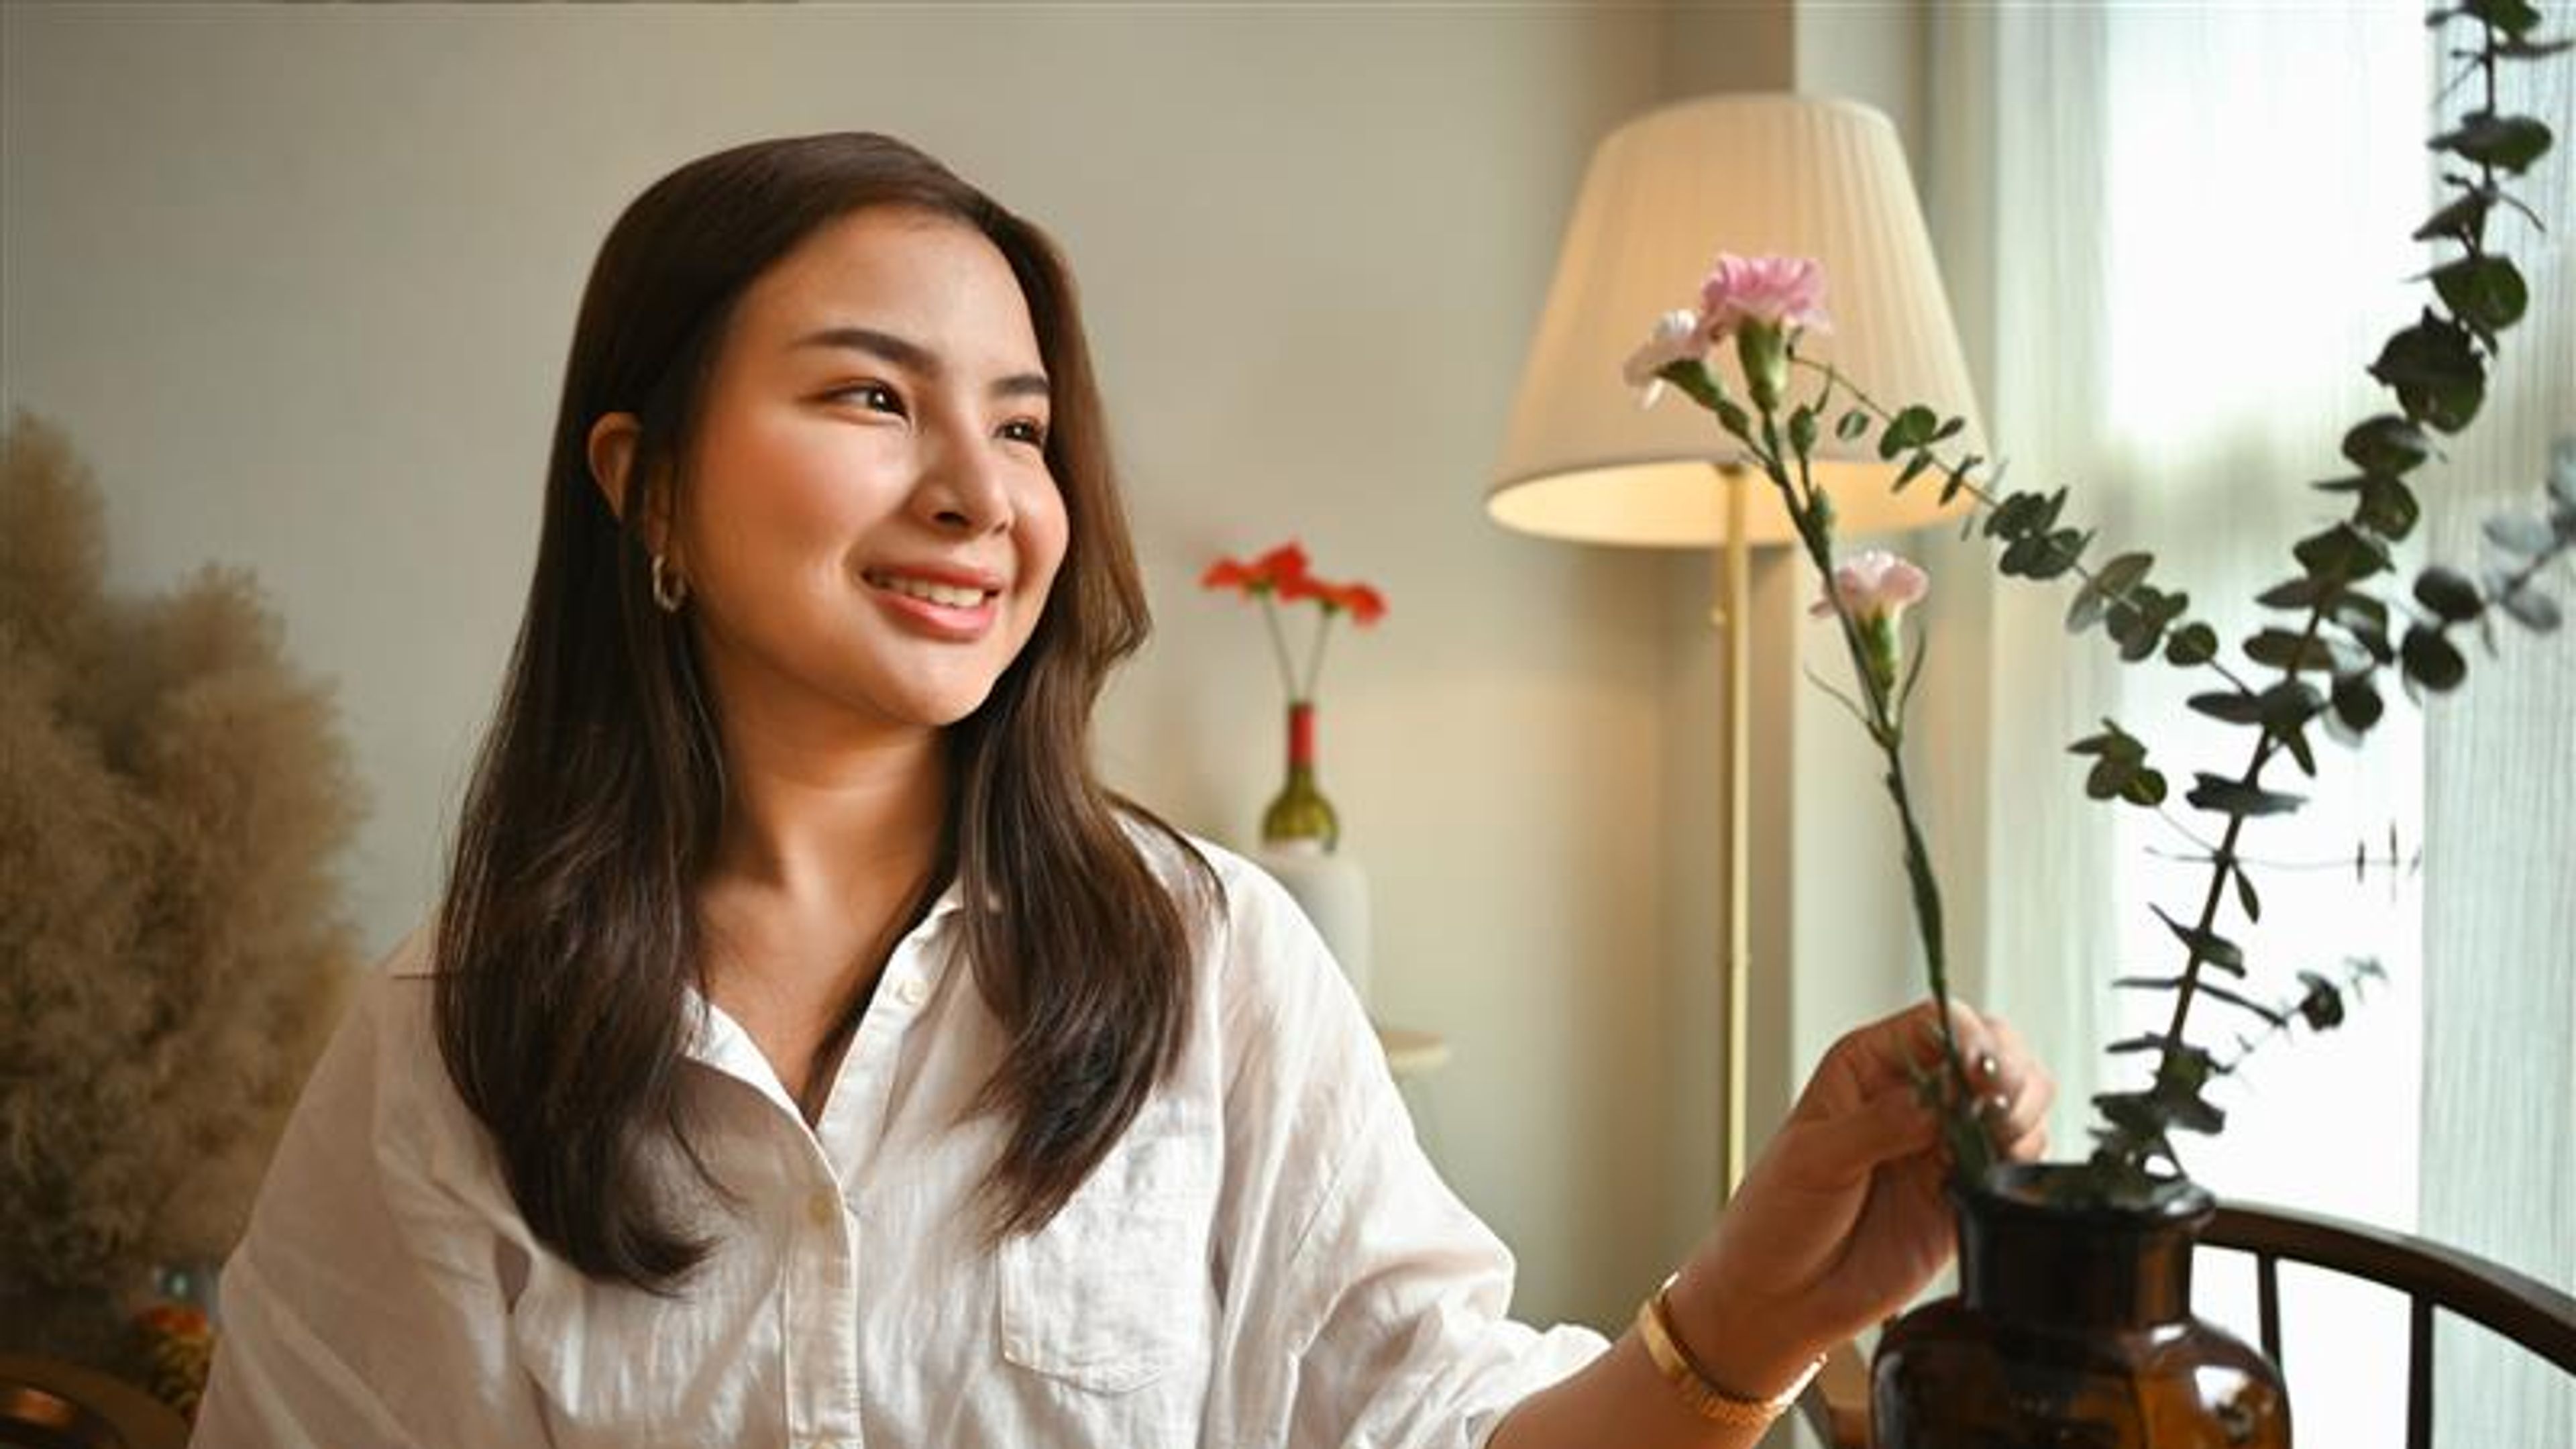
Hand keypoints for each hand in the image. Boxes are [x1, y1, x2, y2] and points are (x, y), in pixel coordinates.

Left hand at [1663, 1000, 2053, 1396]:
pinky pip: (2017, 1162)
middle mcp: (1913, 1097)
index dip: (1970, 1036)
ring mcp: (1943, 1144)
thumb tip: (1939, 1102)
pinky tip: (1992, 1177)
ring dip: (2022, 1112)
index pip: (1938, 1022)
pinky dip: (2023, 1161)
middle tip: (1997, 1107)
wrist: (1781, 1293)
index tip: (1978, 1072)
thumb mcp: (1815, 1157)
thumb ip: (1880, 1124)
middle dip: (2009, 1071)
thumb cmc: (1777, 1214)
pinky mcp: (1965, 1192)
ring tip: (1994, 1140)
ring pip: (2016, 1101)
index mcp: (1869, 1066)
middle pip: (1993, 1051)